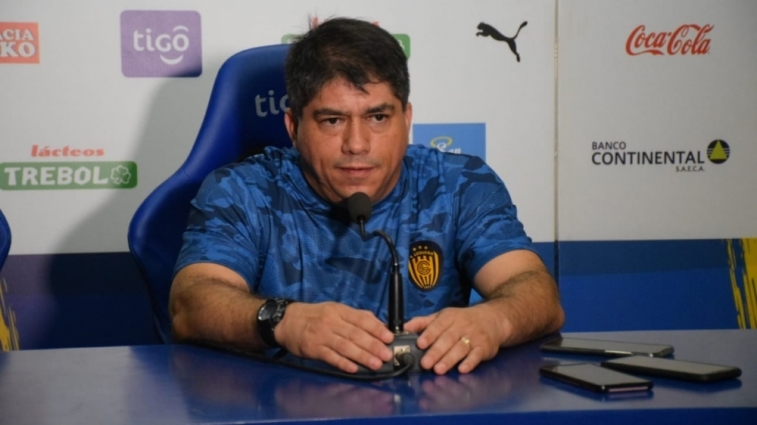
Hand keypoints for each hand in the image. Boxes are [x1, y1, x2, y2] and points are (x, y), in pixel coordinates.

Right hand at [274, 302, 394, 372]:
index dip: (376, 329)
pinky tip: (353, 368)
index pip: (361, 319)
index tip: (389, 338)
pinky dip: (342, 363)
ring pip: (345, 346)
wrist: (288, 321)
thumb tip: (380, 326)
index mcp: (340, 311)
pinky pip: (330, 357)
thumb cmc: (317, 316)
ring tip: (376, 364)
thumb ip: (357, 317)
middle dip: (373, 345)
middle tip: (387, 355)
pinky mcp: (313, 349)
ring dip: (362, 356)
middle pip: (355, 334)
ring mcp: (322, 336)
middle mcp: (332, 322)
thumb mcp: (336, 310)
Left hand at [404, 304, 503, 373]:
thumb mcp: (443, 316)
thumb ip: (423, 323)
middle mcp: (462, 326)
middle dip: (436, 351)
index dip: (429, 334)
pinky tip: (462, 369)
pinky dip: (470, 362)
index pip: (438, 325)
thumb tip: (402, 328)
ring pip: (461, 348)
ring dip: (449, 359)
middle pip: (448, 339)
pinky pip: (477, 355)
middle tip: (425, 363)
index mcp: (450, 317)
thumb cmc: (462, 320)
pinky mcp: (485, 348)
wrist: (493, 319)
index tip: (420, 343)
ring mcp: (474, 337)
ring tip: (438, 370)